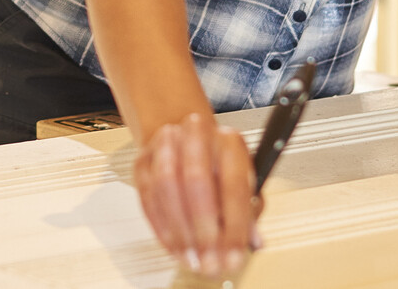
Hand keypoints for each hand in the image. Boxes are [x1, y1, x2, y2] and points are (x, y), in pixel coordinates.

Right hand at [132, 114, 258, 277]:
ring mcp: (165, 145)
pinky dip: (162, 227)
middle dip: (203, 229)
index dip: (234, 225)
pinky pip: (148, 197)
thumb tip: (254, 241)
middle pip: (196, 180)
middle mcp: (196, 135)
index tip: (233, 255)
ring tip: (191, 258)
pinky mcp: (143, 161)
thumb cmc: (219, 165)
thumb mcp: (243, 182)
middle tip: (209, 261)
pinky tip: (175, 247)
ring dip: (179, 231)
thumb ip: (248, 210)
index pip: (233, 182)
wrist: (186, 140)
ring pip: (167, 186)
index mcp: (228, 141)